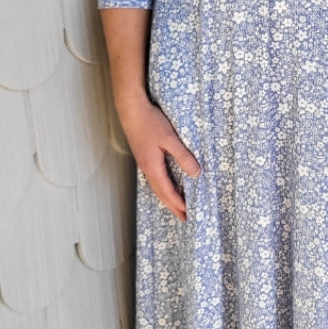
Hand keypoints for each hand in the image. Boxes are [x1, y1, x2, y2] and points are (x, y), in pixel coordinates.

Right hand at [116, 96, 200, 221]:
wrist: (131, 109)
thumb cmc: (150, 122)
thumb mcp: (170, 139)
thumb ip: (183, 156)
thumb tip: (196, 173)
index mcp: (153, 167)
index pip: (168, 192)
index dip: (179, 204)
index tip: (189, 214)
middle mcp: (147, 169)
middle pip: (161, 194)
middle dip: (173, 207)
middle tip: (184, 219)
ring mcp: (144, 163)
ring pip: (157, 187)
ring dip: (168, 198)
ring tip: (177, 207)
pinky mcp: (144, 157)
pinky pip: (155, 178)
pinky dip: (163, 187)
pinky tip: (167, 185)